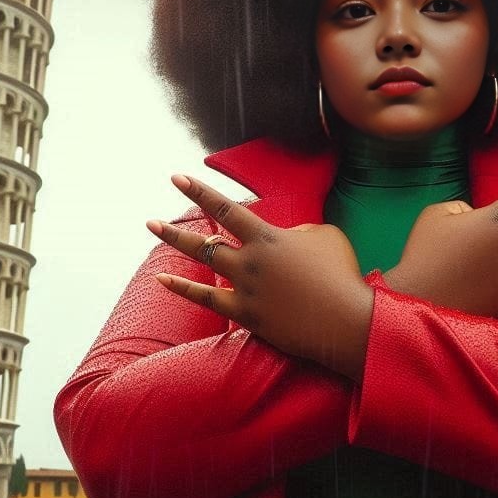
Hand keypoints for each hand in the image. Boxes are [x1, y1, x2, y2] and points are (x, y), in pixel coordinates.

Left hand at [146, 175, 373, 378]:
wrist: (347, 320)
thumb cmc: (342, 275)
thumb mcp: (324, 237)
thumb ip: (297, 230)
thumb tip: (282, 235)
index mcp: (269, 237)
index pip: (226, 208)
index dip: (199, 192)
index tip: (177, 178)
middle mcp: (250, 260)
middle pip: (205, 239)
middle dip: (175, 227)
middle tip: (150, 220)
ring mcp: (245, 288)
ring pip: (202, 263)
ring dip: (176, 246)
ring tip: (154, 232)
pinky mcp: (246, 314)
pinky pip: (206, 299)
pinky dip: (183, 288)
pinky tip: (162, 279)